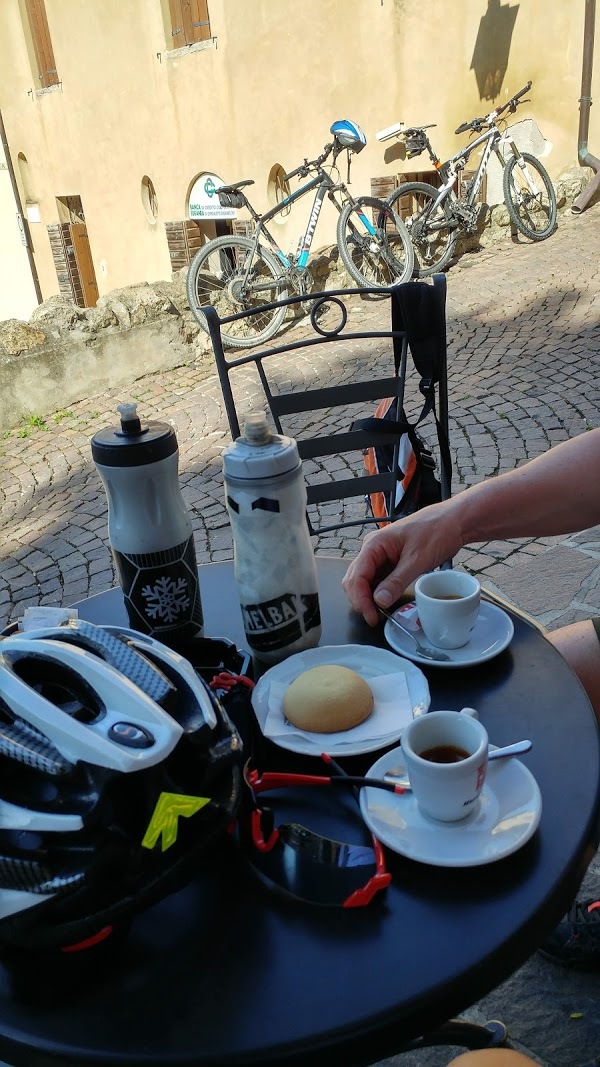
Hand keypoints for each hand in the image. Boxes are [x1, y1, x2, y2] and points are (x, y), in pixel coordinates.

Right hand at [342, 501, 462, 625]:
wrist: (453, 521)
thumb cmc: (437, 531)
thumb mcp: (418, 559)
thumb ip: (397, 581)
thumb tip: (379, 601)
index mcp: (374, 544)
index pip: (356, 576)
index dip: (361, 599)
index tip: (372, 616)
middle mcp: (373, 549)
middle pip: (355, 580)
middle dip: (362, 601)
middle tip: (375, 618)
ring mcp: (380, 555)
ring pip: (365, 581)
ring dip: (369, 598)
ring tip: (381, 613)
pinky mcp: (390, 561)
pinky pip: (378, 580)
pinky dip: (379, 593)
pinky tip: (387, 602)